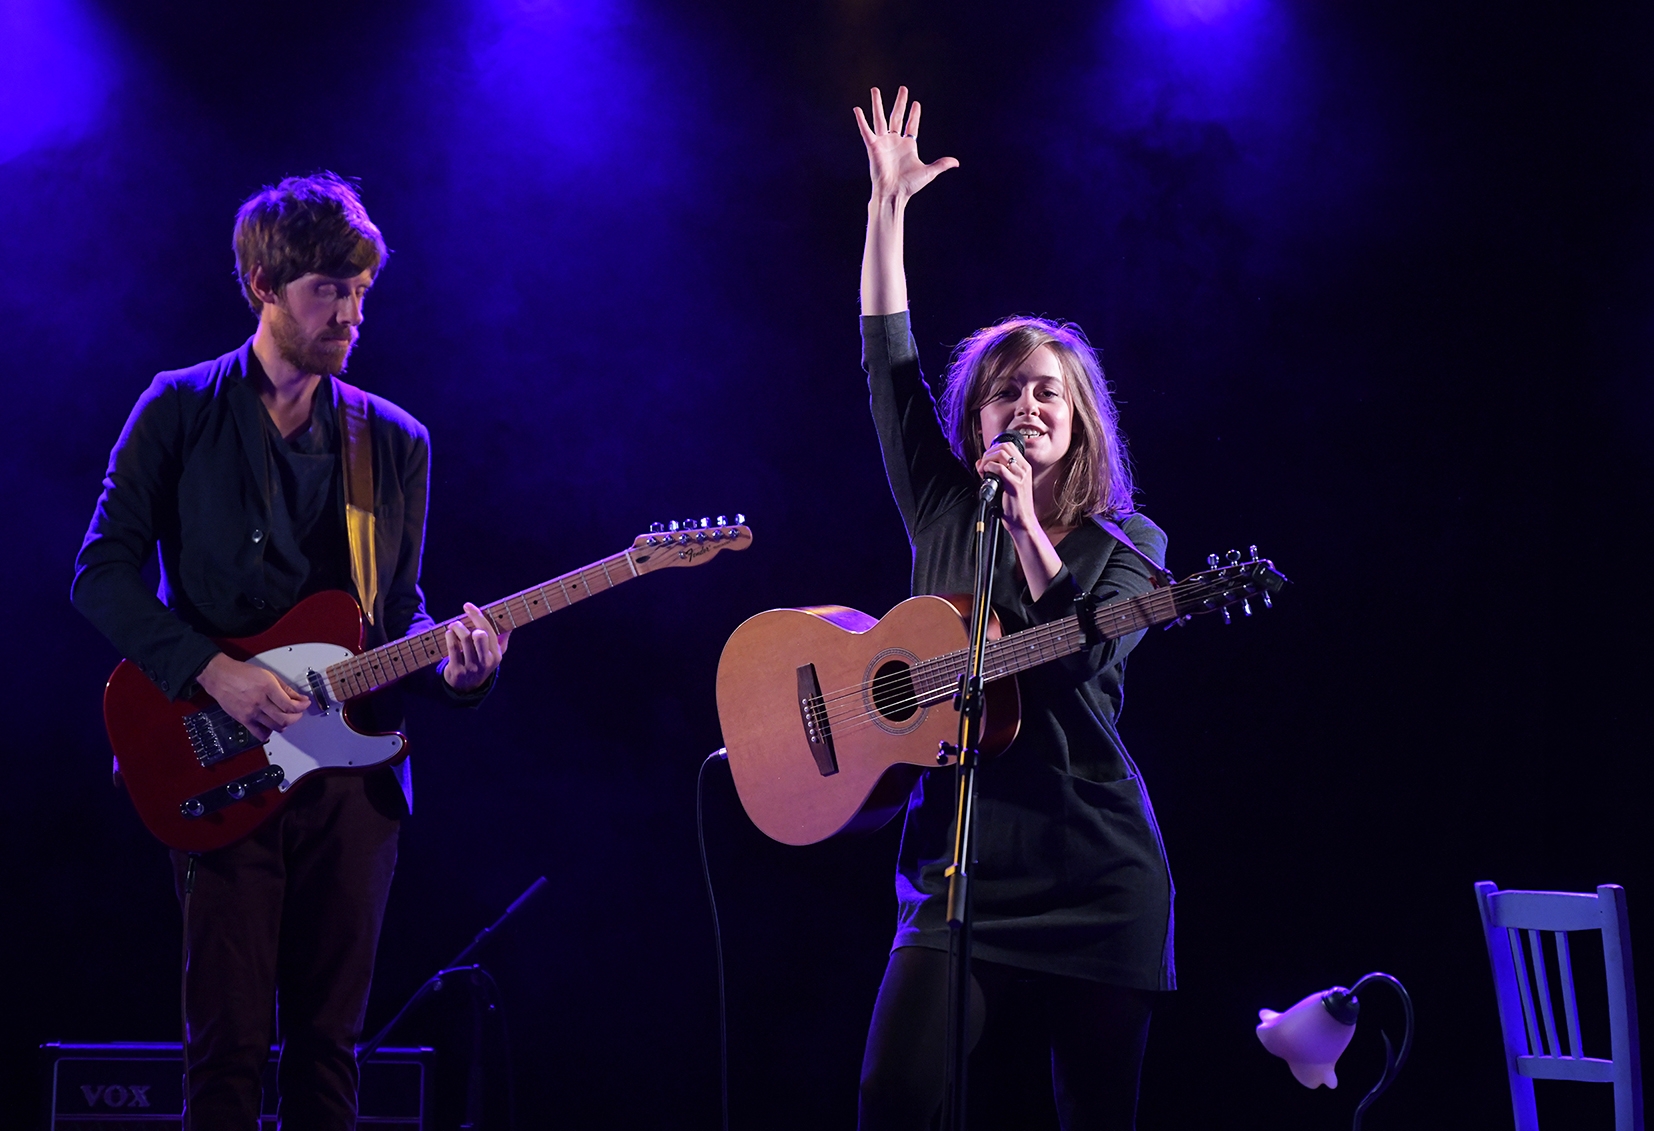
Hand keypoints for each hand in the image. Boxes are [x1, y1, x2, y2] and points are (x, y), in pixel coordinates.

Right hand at [197, 653, 310, 741]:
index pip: (290, 705)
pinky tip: (271, 726)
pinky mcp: (243, 720)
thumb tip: (299, 698)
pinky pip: (259, 733)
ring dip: (285, 724)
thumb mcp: (268, 675)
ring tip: (286, 717)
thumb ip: (285, 688)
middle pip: (284, 718)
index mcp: (267, 687)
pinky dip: (269, 733)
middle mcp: (259, 701)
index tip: (305, 704)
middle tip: (298, 712)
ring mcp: (251, 712)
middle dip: (296, 717)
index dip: (302, 707)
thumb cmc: (241, 673)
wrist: (220, 676)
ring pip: (275, 727)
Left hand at [441, 601, 508, 692]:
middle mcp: (485, 661)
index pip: (488, 630)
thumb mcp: (495, 654)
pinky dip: (449, 637)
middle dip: (469, 623)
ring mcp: (471, 667)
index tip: (467, 606)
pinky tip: (448, 634)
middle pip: (480, 635)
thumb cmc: (481, 664)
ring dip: (456, 628)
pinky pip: (453, 649)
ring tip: (453, 626)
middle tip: (459, 620)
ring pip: (464, 640)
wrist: (467, 688)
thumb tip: (510, 625)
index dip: (477, 615)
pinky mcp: (457, 671)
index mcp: (496, 655)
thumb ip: (502, 639)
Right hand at [853, 86, 958, 202]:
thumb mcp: (929, 172)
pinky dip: (861, 120)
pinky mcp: (873, 146)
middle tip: (903, 88)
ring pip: (880, 118)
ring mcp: (883, 142)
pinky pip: (866, 130)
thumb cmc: (909, 185)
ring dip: (878, 104)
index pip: (912, 125)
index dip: (914, 114)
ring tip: (875, 89)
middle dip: (900, 102)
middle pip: (897, 116)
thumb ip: (941, 164)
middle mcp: (895, 141)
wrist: (894, 193)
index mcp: (908, 145)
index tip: (916, 103)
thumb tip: (956, 163)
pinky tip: (857, 109)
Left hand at [975, 439, 1036, 532]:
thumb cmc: (1013, 505)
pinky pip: (999, 468)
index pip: (1008, 446)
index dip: (993, 449)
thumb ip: (995, 471)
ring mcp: (1021, 475)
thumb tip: (980, 462)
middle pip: (1004, 447)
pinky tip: (985, 475)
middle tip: (982, 466)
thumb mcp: (1005, 484)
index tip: (986, 460)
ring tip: (983, 471)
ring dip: (987, 460)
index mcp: (1024, 467)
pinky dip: (988, 468)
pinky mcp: (1015, 484)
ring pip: (1001, 454)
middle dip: (988, 453)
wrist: (1022, 521)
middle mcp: (1024, 468)